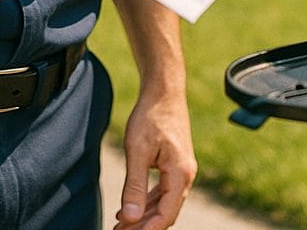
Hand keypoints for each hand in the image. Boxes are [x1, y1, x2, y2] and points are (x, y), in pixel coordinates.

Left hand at [115, 92, 196, 229]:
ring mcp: (182, 169)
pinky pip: (163, 191)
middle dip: (143, 226)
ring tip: (120, 226)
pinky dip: (147, 202)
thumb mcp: (138, 150)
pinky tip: (130, 209)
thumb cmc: (151, 116)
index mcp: (181, 174)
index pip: (166, 214)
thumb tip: (129, 218)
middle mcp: (186, 175)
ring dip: (144, 217)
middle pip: (166, 212)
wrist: (163, 90)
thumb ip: (134, 185)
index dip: (147, 229)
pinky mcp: (175, 164)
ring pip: (164, 203)